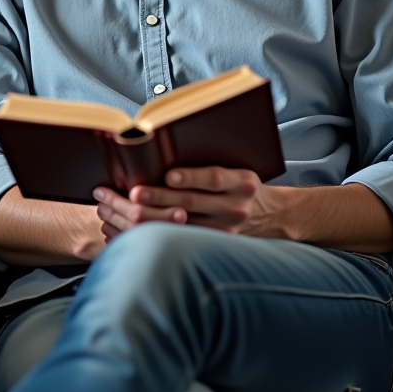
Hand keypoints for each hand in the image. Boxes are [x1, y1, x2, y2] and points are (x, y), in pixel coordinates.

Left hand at [93, 166, 278, 241]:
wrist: (271, 214)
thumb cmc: (242, 183)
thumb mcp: (236, 167)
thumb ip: (208, 160)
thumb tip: (161, 146)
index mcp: (242, 181)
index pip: (213, 178)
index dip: (190, 177)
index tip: (168, 176)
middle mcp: (235, 206)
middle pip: (190, 203)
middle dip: (158, 197)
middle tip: (133, 193)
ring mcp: (226, 230)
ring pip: (180, 225)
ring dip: (147, 216)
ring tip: (122, 209)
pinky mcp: (214, 244)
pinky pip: (178, 238)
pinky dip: (151, 232)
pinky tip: (130, 227)